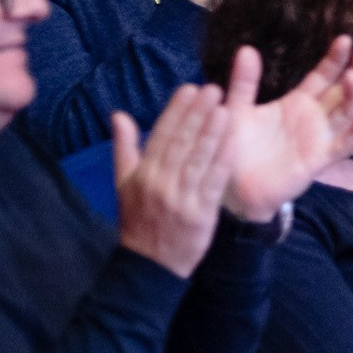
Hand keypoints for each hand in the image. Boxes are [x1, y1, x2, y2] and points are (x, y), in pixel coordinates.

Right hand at [113, 85, 235, 276]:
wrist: (149, 264)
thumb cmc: (138, 220)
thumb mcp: (124, 184)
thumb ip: (125, 147)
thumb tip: (118, 114)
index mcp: (142, 174)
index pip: (161, 135)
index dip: (177, 111)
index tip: (190, 89)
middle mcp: (160, 183)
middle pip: (181, 143)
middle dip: (197, 114)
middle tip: (213, 90)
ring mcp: (181, 198)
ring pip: (198, 159)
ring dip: (213, 132)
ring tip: (225, 108)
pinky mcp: (201, 213)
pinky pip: (214, 182)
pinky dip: (224, 160)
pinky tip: (234, 141)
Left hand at [217, 38, 352, 222]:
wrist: (232, 187)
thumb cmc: (236, 148)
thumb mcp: (237, 109)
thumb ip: (244, 82)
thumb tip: (246, 48)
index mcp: (297, 103)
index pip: (323, 76)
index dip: (335, 59)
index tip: (345, 39)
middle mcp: (314, 118)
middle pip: (343, 90)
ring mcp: (319, 139)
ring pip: (346, 113)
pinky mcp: (319, 159)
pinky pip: (343, 145)